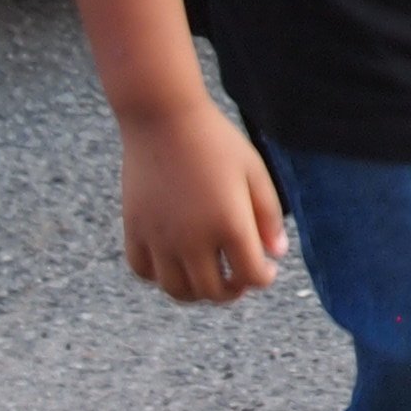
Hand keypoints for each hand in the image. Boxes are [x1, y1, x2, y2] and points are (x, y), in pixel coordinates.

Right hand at [119, 102, 286, 303]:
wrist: (164, 118)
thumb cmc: (215, 141)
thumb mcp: (254, 172)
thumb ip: (268, 216)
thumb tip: (275, 254)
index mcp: (229, 224)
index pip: (251, 275)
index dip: (264, 278)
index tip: (266, 270)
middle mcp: (192, 239)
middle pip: (214, 291)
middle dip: (233, 290)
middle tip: (238, 279)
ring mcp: (159, 237)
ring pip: (176, 290)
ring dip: (197, 292)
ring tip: (208, 277)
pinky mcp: (135, 229)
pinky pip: (143, 270)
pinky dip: (159, 276)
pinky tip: (174, 263)